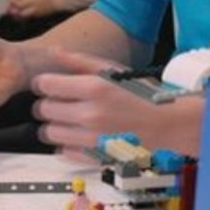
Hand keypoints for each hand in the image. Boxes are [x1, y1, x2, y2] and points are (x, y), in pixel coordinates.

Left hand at [33, 49, 204, 156]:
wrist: (166, 125)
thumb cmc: (141, 95)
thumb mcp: (113, 71)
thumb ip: (80, 62)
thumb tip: (55, 52)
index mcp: (94, 88)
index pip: (45, 85)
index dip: (44, 83)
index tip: (50, 84)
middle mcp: (90, 115)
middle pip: (43, 109)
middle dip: (48, 103)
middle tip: (60, 101)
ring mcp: (92, 139)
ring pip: (49, 132)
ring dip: (54, 124)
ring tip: (68, 119)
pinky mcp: (94, 158)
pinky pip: (63, 152)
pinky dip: (66, 144)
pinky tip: (79, 134)